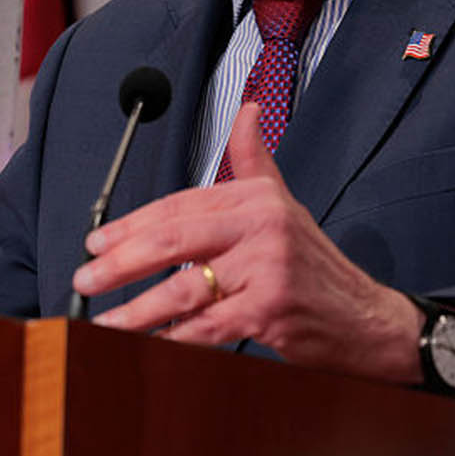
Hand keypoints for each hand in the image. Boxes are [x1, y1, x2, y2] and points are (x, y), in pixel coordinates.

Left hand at [71, 103, 420, 384]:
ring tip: (104, 321)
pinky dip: (174, 337)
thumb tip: (248, 112)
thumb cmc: (315, 265)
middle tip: (86, 278)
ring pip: (185, 287)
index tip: (96, 240)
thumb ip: (256, 158)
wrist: (368, 320)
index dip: (132, 224)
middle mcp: (261, 227)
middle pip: (174, 241)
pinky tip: (148, 343)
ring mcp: (266, 269)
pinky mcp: (270, 310)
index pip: (178, 207)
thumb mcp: (285, 203)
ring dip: (138, 309)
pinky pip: (208, 325)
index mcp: (256, 198)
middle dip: (121, 262)